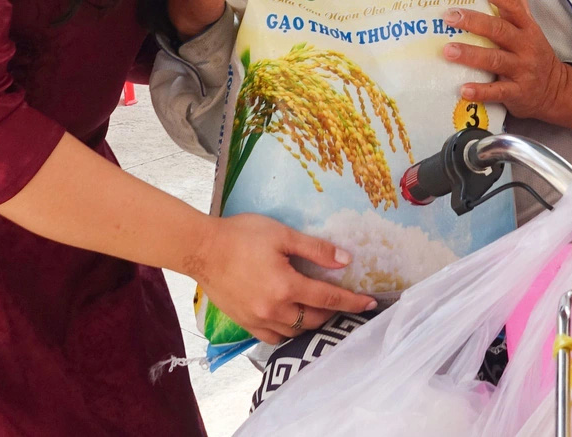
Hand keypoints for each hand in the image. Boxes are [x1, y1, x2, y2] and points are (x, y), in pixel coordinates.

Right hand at [184, 213, 376, 344]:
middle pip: (314, 319)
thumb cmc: (242, 235)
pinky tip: (292, 320)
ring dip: (312, 322)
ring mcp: (258, 320)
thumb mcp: (282, 234)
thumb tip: (345, 260)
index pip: (329, 298)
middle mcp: (274, 309)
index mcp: (286, 286)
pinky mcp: (245, 323)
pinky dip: (288, 332)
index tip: (370, 304)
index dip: (352, 302)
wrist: (201, 249)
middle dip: (333, 311)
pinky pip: (273, 338)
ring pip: (295, 331)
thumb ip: (316, 249)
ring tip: (320, 310)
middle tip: (343, 301)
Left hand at [443, 0, 569, 122]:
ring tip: (448, 50)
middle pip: (500, 30)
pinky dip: (481, 91)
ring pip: (495, 59)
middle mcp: (525, 46)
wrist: (554, 90)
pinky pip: (498, 91)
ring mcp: (522, 69)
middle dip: (474, 22)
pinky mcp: (517, 92)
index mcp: (526, 27)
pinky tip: (463, 89)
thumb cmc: (533, 52)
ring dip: (471, 54)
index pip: (513, 6)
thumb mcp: (528, 25)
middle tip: (448, 16)